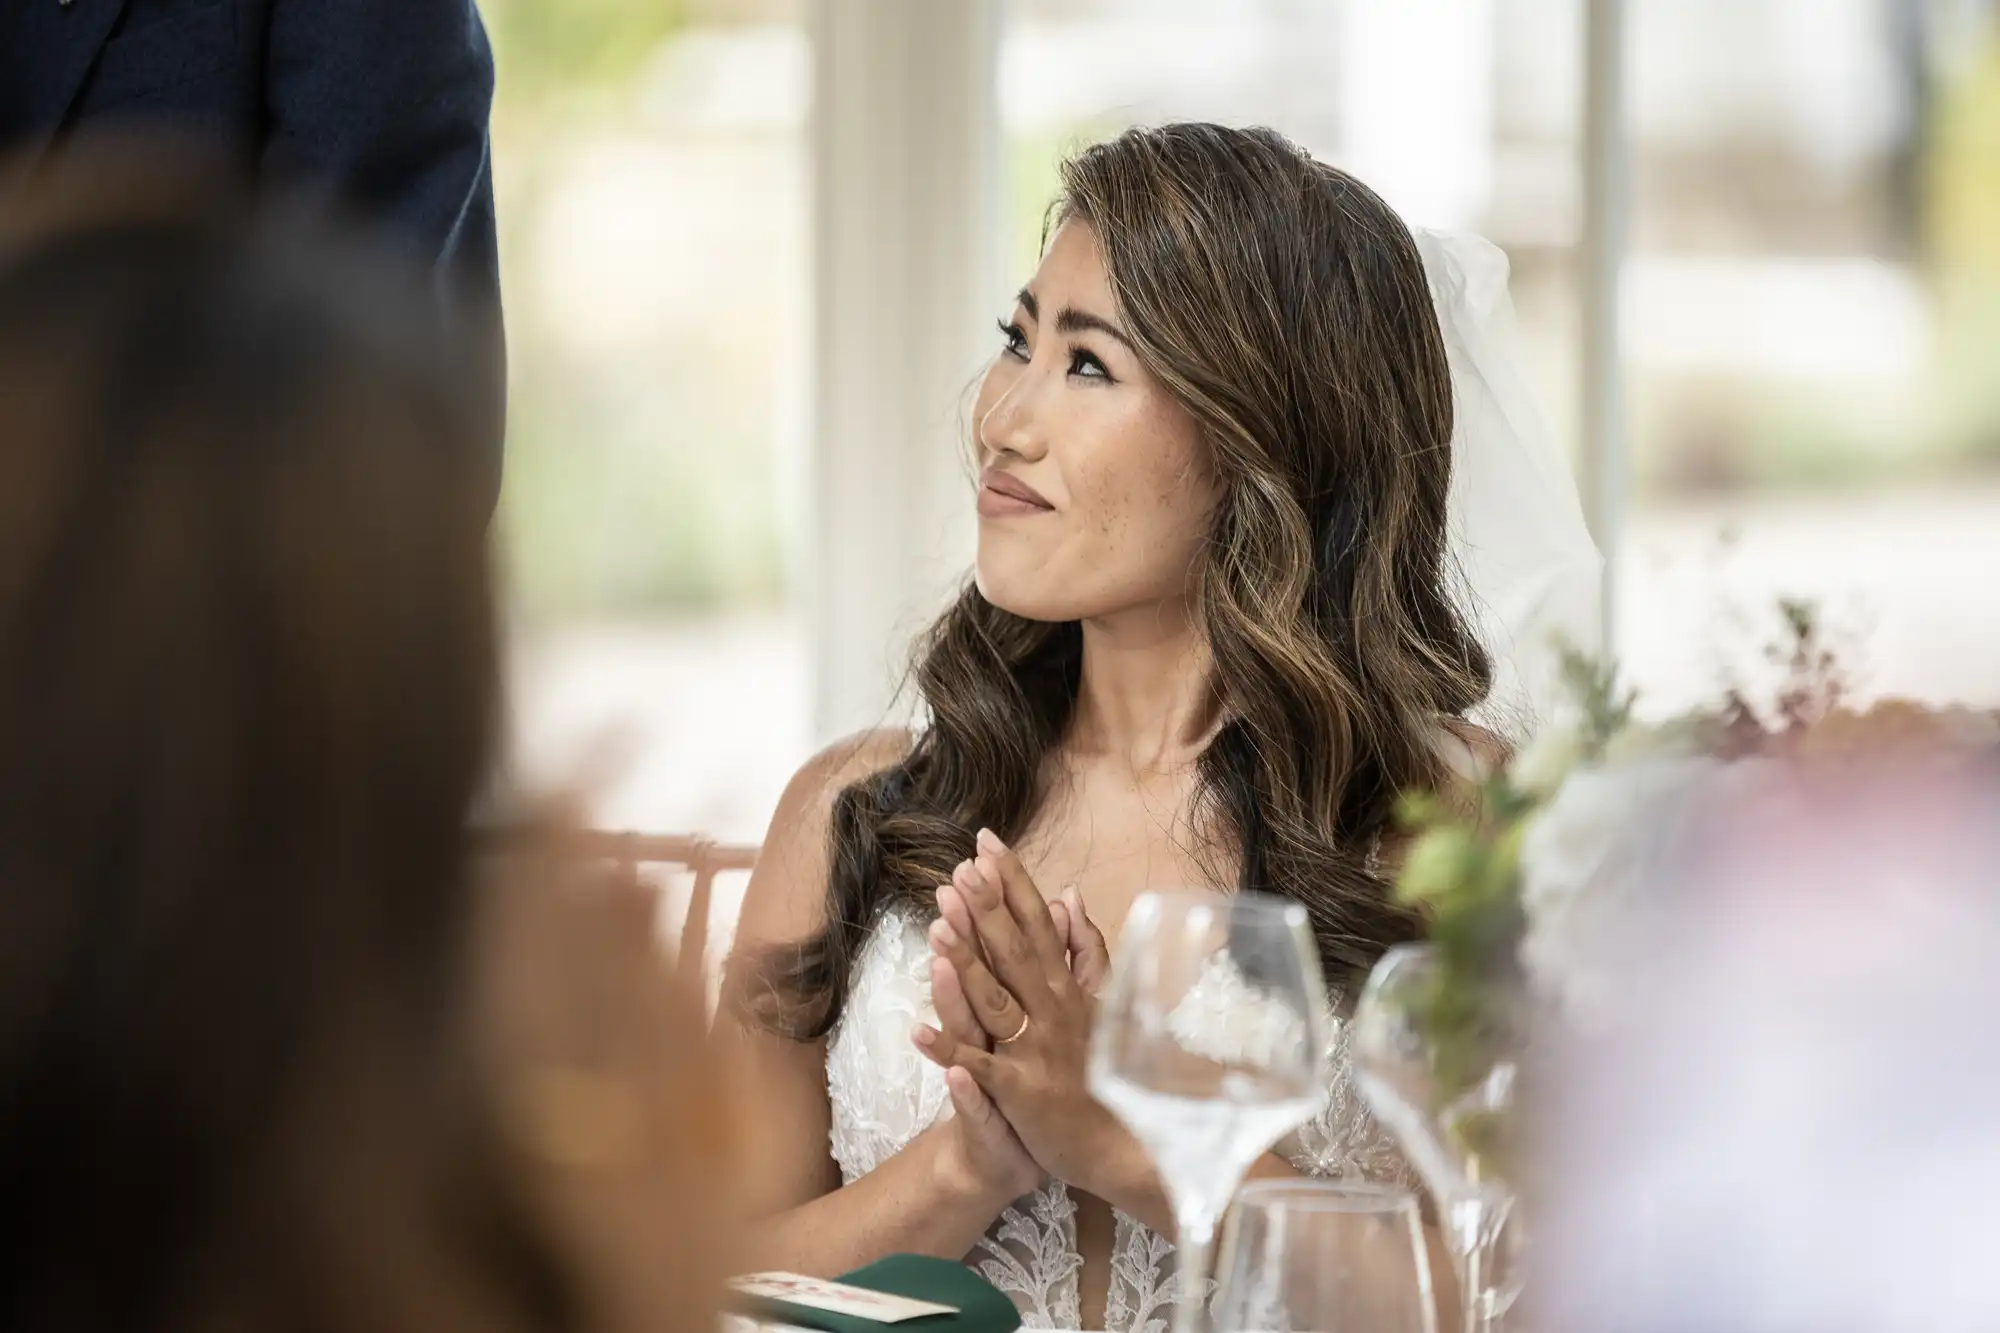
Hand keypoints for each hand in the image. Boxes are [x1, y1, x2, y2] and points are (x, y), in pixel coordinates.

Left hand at [912, 830, 1132, 1198]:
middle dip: (987, 908)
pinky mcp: (1020, 1093)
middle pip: (1014, 951)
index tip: (986, 842)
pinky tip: (917, 1032)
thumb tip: (1068, 896)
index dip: (1011, 881)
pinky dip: (949, 1051)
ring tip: (936, 928)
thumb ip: (1085, 949)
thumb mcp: (1103, 1002)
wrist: (1121, 1145)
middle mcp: (1052, 1011)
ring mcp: (1035, 1051)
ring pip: (995, 1000)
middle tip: (960, 868)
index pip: (1037, 922)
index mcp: (1067, 988)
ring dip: (965, 964)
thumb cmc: (1106, 1071)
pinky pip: (979, 1068)